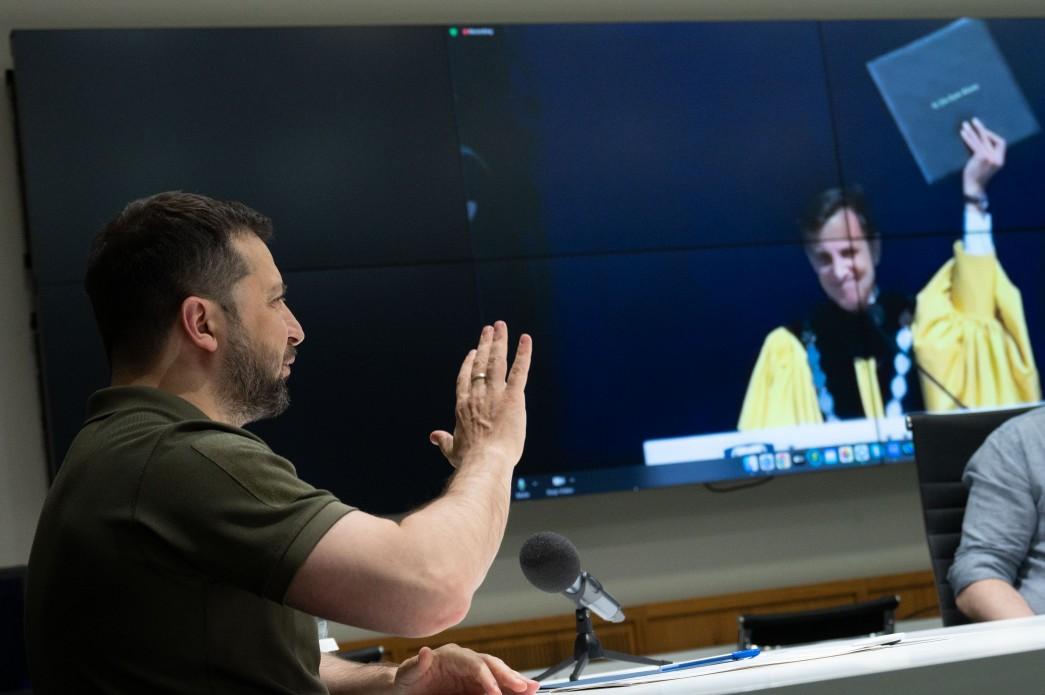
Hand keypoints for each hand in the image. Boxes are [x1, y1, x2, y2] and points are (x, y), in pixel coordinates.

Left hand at [394, 644, 538, 694]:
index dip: (487, 677)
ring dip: (515, 682)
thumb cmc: (406, 681)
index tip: (494, 693)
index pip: (475, 664)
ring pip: (498, 675)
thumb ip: (415, 665)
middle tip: (525, 687)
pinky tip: (523, 693)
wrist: (407, 689)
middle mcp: (466, 662)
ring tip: (532, 689)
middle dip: (509, 676)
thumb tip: (424, 652)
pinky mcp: (474, 686)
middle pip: (492, 665)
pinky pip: (495, 687)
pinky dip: (509, 690)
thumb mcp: (407, 675)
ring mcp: (472, 674)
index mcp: (452, 656)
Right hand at [429, 321, 531, 468]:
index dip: (468, 363)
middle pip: (480, 363)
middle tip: (489, 329)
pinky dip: (523, 354)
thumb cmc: (469, 460)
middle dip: (485, 344)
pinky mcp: (513, 397)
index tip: (473, 351)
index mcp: (462, 405)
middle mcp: (477, 394)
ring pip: (496, 361)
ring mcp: (495, 393)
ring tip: (501, 326)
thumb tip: (432, 436)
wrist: (485, 462)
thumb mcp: (452, 450)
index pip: (464, 378)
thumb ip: (443, 440)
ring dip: (499, 341)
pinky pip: (519, 370)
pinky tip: (526, 339)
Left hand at [961, 117, 1005, 197]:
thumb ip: (985, 154)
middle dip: (981, 129)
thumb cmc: (976, 177)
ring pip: (981, 140)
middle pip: (991, 138)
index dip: (992, 136)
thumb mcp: (985, 165)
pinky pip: (974, 144)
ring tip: (965, 124)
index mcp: (1000, 159)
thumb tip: (977, 140)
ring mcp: (990, 157)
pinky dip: (968, 138)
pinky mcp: (981, 157)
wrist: (973, 188)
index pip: (1001, 142)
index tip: (984, 132)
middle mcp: (997, 157)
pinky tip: (963, 133)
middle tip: (974, 120)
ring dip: (973, 131)